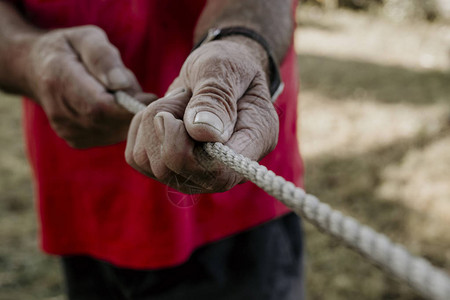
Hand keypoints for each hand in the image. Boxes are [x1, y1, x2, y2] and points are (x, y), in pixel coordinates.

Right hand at [25, 25, 155, 147]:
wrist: (37, 69)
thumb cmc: (70, 49)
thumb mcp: (87, 38)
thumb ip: (104, 58)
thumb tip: (121, 85)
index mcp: (59, 79)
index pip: (99, 106)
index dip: (129, 107)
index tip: (151, 97)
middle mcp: (59, 111)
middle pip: (108, 122)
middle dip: (131, 109)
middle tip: (137, 91)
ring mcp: (66, 130)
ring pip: (113, 131)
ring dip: (127, 116)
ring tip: (121, 95)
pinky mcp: (76, 141)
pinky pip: (110, 137)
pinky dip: (120, 124)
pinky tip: (114, 107)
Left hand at [125, 38, 278, 193]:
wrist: (219, 72)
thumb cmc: (227, 65)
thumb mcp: (224, 68)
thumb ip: (216, 97)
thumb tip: (203, 132)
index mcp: (254, 143)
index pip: (219, 172)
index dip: (185, 150)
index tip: (172, 116)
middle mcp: (227, 168)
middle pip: (176, 171)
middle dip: (164, 126)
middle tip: (182, 96)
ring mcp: (198, 173)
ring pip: (152, 165)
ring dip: (153, 124)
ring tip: (178, 102)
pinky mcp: (172, 168)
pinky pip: (139, 158)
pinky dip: (141, 130)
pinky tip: (163, 113)